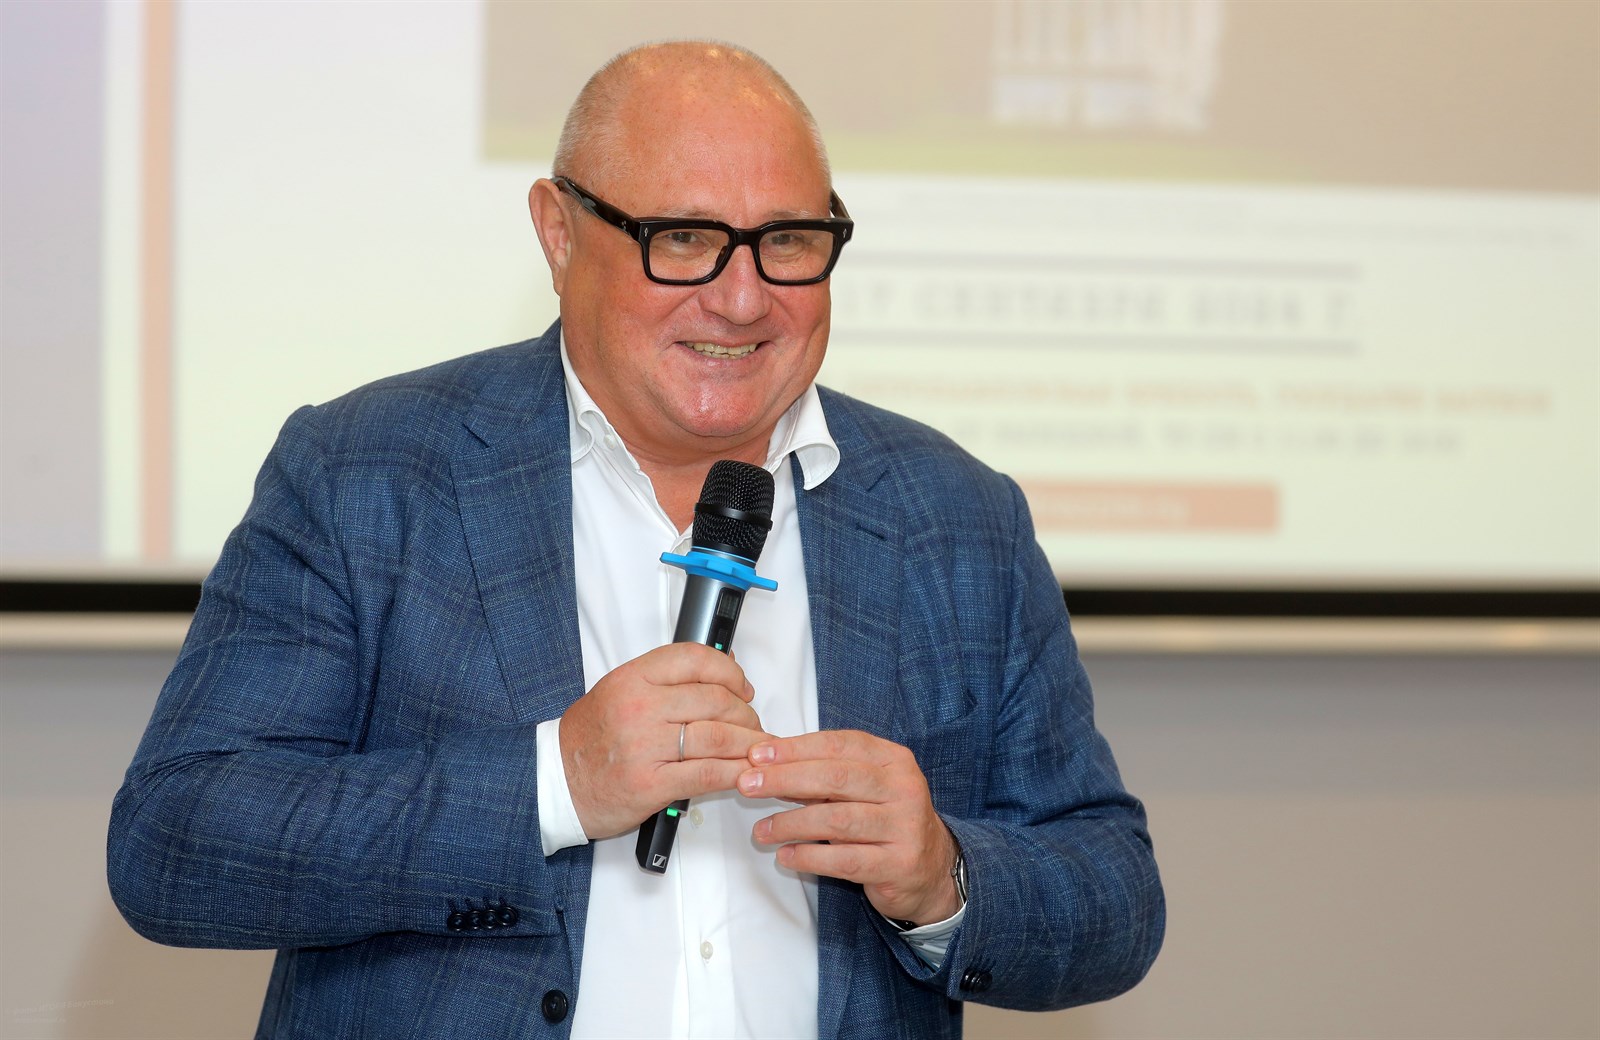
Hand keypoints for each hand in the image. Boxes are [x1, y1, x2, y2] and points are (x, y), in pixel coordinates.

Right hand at [560, 643, 768, 839]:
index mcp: (632, 678)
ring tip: (756, 748)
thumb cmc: (588, 739)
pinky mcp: (651, 785)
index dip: (730, 672)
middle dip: (745, 713)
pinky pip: (708, 774)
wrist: (555, 784)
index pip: (695, 659)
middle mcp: (639, 708)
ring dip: (748, 743)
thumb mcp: (621, 692)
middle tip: (753, 724)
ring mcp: (644, 747)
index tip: (743, 687)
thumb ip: (668, 679)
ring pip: (718, 737)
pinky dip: (735, 773)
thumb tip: (726, 665)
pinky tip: (746, 773)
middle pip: (715, 700)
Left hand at [739, 730, 961, 925]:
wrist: (930, 869)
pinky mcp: (899, 865)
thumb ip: (823, 775)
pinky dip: (810, 857)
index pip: (840, 744)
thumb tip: (767, 765)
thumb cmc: (884, 820)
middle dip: (786, 779)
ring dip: (791, 823)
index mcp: (894, 759)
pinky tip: (786, 856)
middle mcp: (904, 788)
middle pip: (837, 777)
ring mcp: (905, 827)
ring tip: (761, 831)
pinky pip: (845, 860)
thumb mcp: (861, 789)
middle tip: (747, 785)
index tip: (757, 754)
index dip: (796, 748)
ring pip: (838, 820)